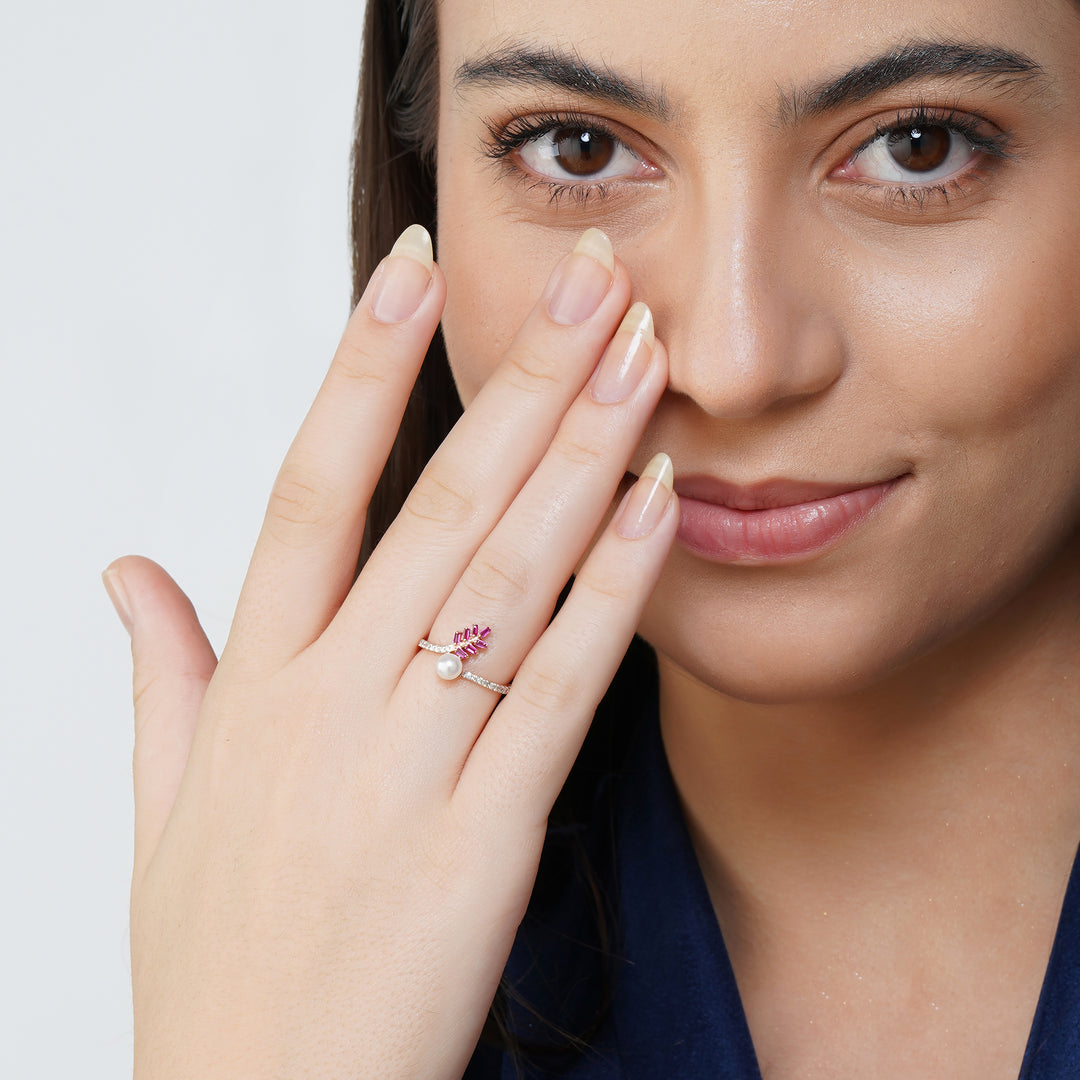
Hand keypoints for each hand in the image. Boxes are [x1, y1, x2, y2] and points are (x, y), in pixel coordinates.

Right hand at [105, 225, 676, 1079]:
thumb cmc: (218, 960)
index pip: (307, 485)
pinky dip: (617, 591)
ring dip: (584, 457)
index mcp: (254, 685)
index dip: (363, 369)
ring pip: (510, 578)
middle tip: (592, 279)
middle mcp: (331, 705)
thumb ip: (161, 671)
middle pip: (440, 507)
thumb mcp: (162, 805)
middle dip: (523, 382)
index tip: (414, 273)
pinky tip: (661, 507)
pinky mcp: (489, 837)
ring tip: (641, 358)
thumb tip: (124, 570)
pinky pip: (563, 690)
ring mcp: (411, 768)